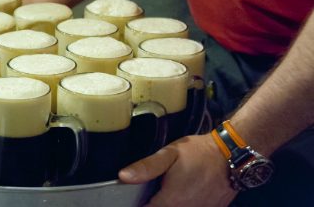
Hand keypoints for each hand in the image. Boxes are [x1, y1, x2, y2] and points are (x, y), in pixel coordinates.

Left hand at [119, 135, 237, 206]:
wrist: (232, 155)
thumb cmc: (199, 153)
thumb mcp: (169, 154)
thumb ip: (146, 167)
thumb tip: (123, 176)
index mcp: (171, 200)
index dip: (138, 204)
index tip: (134, 196)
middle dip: (155, 202)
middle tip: (153, 190)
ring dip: (169, 202)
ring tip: (169, 189)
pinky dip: (184, 203)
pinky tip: (184, 192)